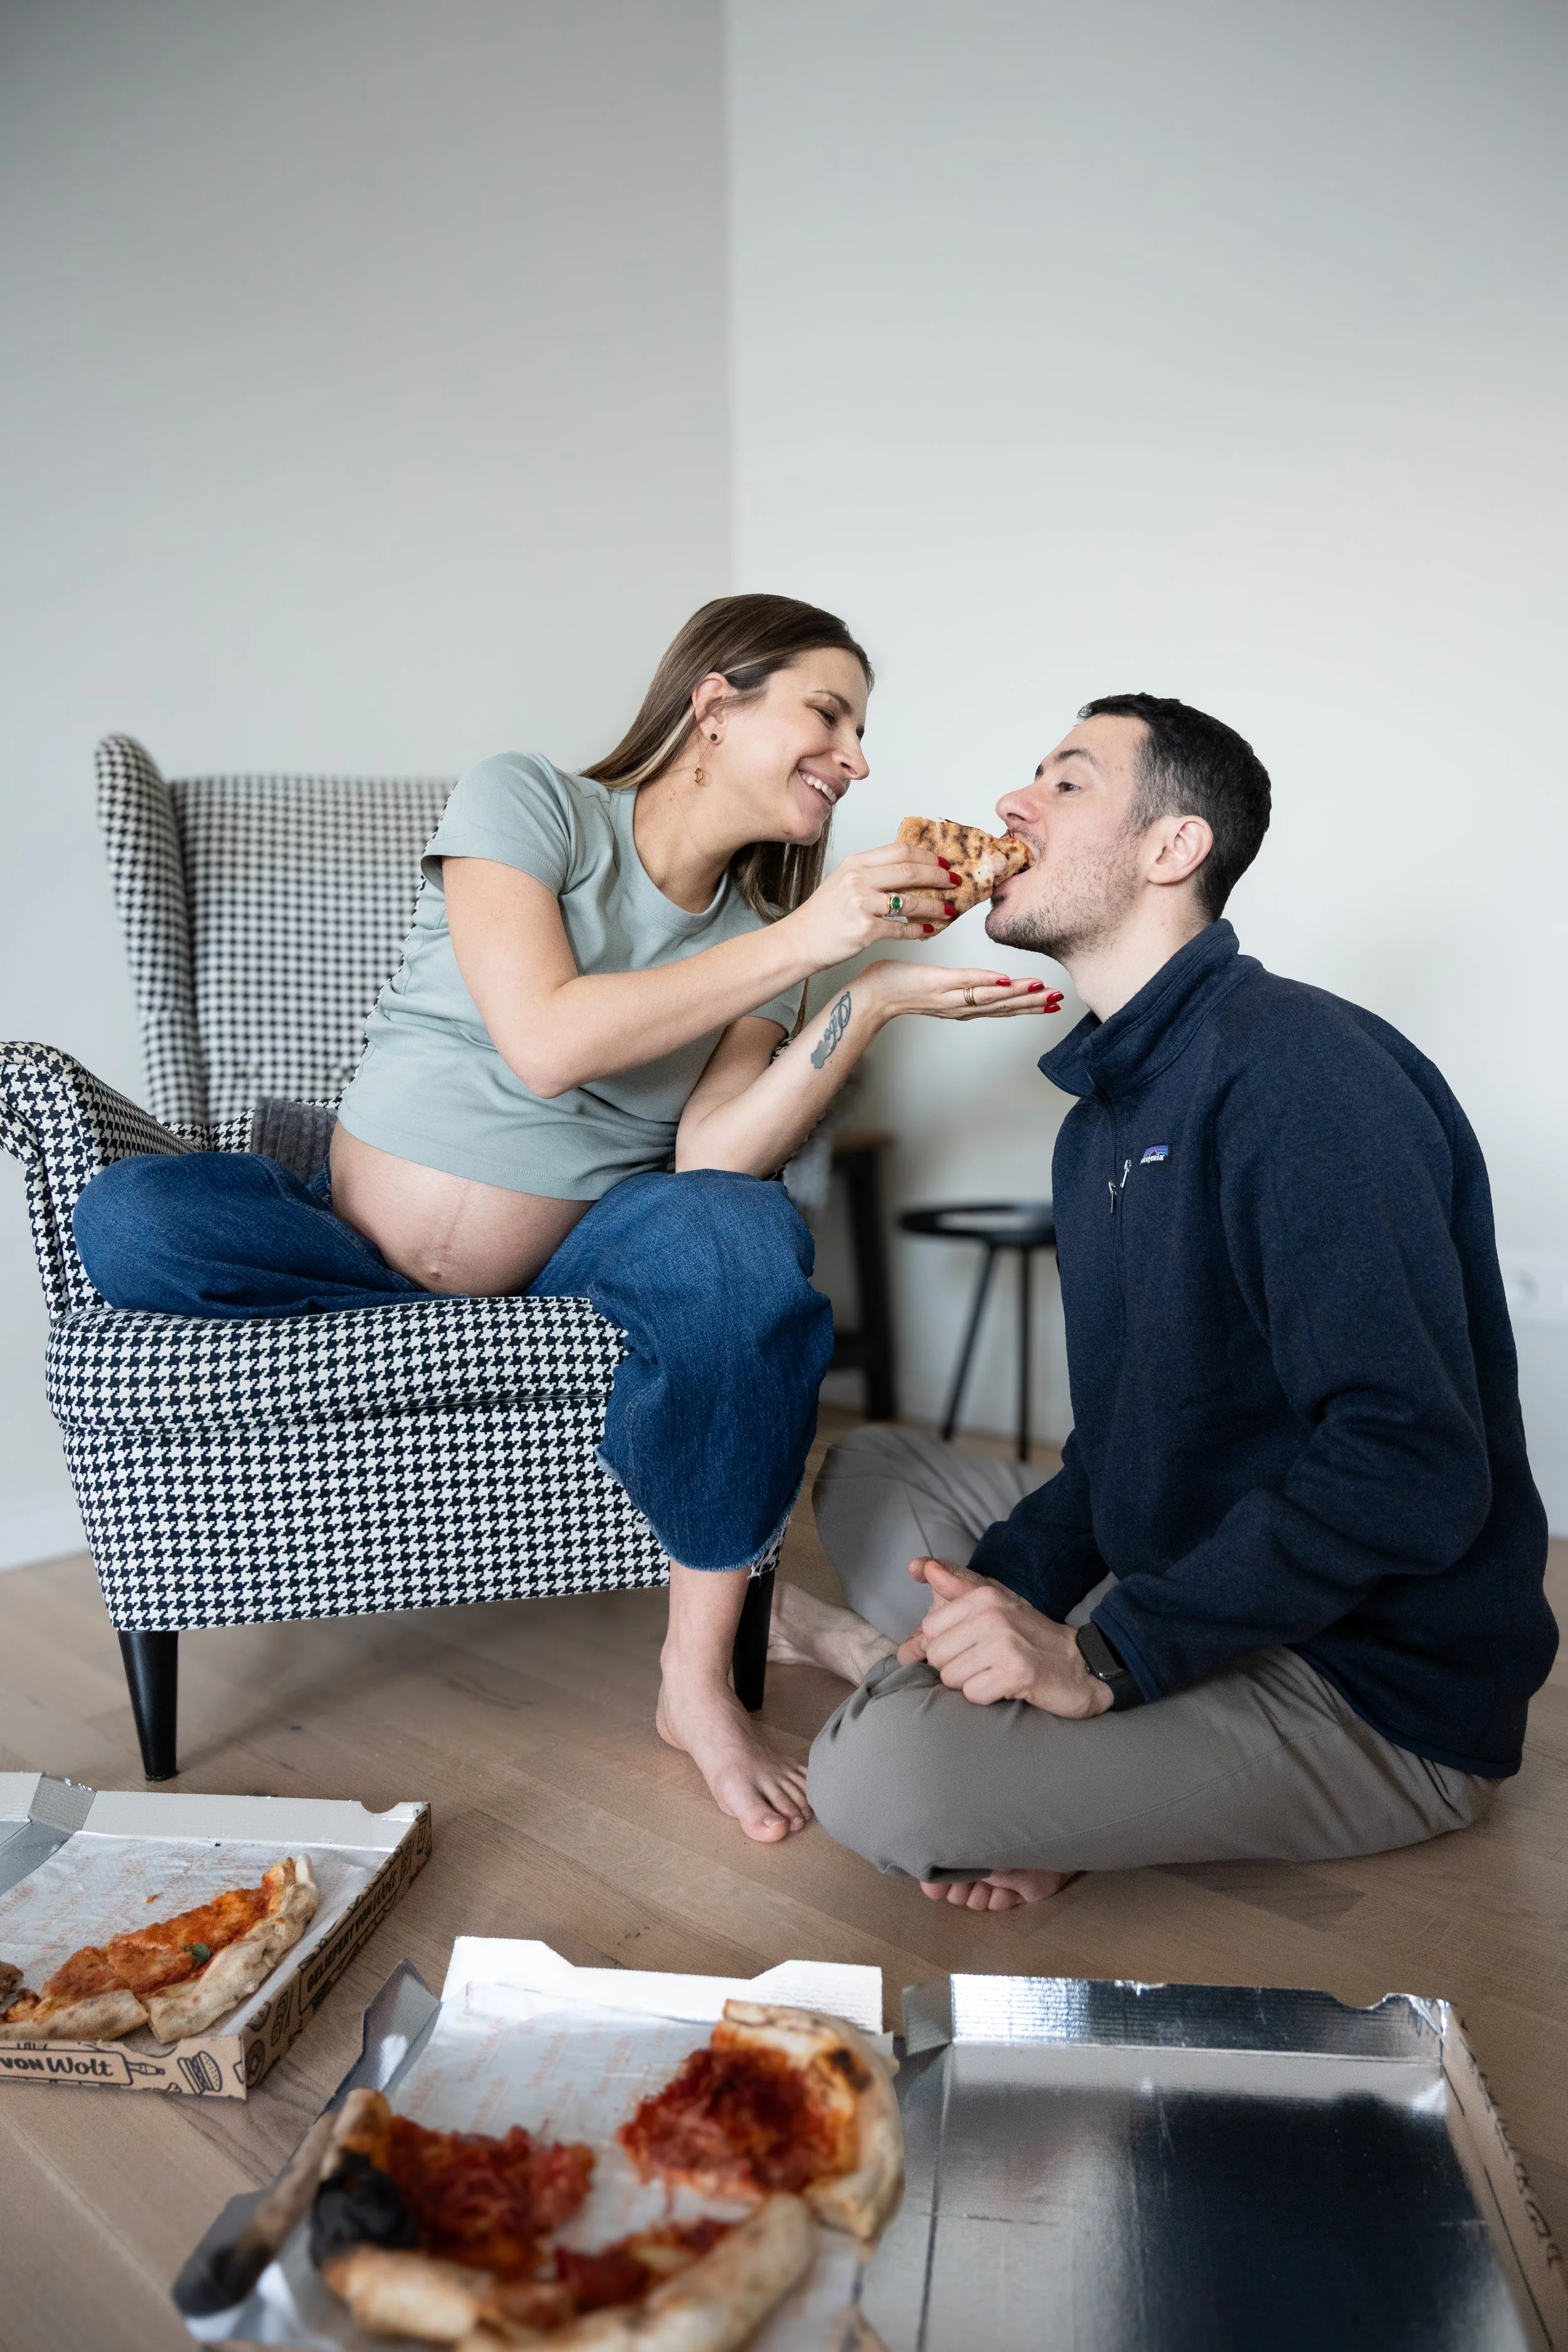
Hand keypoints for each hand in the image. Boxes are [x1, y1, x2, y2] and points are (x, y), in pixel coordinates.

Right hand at [786, 843, 959, 967]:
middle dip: (939, 876)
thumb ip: (871, 872)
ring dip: (935, 906)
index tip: (942, 862)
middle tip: (954, 882)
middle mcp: (858, 879)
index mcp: (855, 863)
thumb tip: (907, 870)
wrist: (798, 942)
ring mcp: (862, 904)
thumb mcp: (842, 882)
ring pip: (912, 901)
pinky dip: (919, 930)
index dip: (927, 856)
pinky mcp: (866, 930)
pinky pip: (902, 929)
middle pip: (911, 871)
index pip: (900, 851)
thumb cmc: (820, 916)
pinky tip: (928, 930)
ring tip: (948, 910)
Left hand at [858, 961, 1063, 1022]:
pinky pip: (963, 983)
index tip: (1053, 1003)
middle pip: (1002, 1007)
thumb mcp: (941, 987)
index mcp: (964, 1006)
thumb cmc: (903, 987)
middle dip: (1032, 1003)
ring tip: (1040, 989)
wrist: (873, 997)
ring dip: (1016, 994)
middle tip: (1057, 1000)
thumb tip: (984, 981)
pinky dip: (984, 982)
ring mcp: (949, 996)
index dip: (1029, 1006)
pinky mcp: (935, 984)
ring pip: (989, 998)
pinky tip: (1003, 980)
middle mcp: (961, 1006)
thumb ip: (964, 985)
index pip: (1002, 1008)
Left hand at [896, 1559, 1111, 1715]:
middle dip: (956, 1666)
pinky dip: (987, 1697)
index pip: (929, 1629)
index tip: (971, 1646)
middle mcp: (992, 1615)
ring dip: (971, 1682)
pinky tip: (1006, 1686)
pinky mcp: (1016, 1673)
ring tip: (996, 1673)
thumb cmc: (1029, 1636)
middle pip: (937, 1655)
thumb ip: (957, 1586)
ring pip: (951, 1677)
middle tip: (986, 1663)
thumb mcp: (995, 1603)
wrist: (1080, 1664)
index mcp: (983, 1596)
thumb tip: (923, 1566)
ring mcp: (1005, 1643)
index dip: (946, 1646)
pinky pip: (973, 1694)